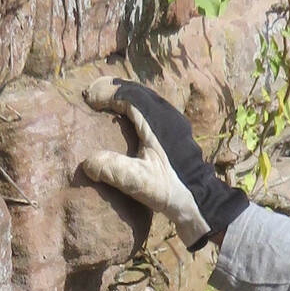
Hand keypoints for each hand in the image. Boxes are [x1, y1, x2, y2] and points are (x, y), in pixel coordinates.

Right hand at [79, 79, 248, 251]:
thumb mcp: (139, 182)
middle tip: (91, 95)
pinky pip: (152, 108)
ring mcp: (174, 120)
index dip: (106, 92)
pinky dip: (134, 106)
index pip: (129, 94)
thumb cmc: (170, 190)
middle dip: (112, 89)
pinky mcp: (176, 130)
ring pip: (146, 98)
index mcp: (157, 120)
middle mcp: (167, 114)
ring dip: (124, 96)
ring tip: (104, 102)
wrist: (200, 201)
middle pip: (137, 91)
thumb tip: (88, 162)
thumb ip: (113, 169)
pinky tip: (125, 119)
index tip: (88, 100)